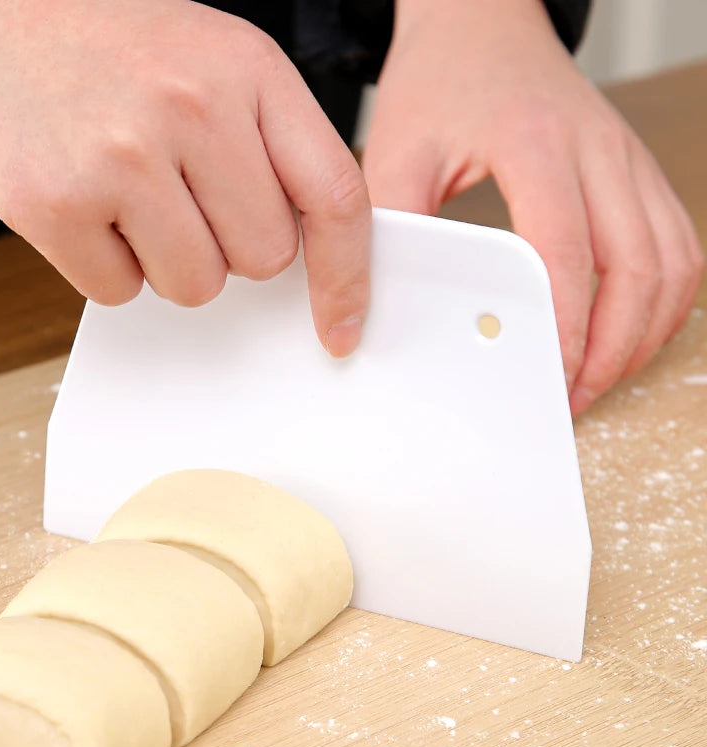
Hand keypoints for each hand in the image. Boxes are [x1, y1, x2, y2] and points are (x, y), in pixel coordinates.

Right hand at [0, 0, 369, 356]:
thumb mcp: (214, 63)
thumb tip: (306, 252)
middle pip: (263, 260)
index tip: (342, 327)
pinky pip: (121, 291)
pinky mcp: (55, 205)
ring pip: (195, 287)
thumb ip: (271, 149)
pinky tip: (87, 204)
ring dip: (167, 260)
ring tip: (128, 193)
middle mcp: (191, 108)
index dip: (346, 277)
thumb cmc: (108, 46)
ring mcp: (120, 157)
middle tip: (183, 194)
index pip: (334, 196)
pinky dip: (108, 264)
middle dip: (229, 245)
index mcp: (249, 70)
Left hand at [363, 0, 703, 413]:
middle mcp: (598, 152)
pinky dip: (663, 299)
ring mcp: (626, 161)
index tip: (552, 378)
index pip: (565, 250)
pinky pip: (678, 244)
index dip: (566, 325)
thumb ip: (391, 222)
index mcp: (537, 144)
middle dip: (614, 347)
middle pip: (640, 267)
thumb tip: (381, 300)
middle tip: (574, 396)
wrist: (480, 26)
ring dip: (645, 331)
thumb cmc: (439, 83)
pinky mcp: (635, 172)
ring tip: (600, 376)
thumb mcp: (395, 147)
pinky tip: (629, 330)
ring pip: (673, 262)